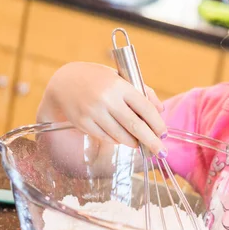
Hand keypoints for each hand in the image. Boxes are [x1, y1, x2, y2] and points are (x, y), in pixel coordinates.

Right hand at [38, 62, 166, 155]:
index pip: (145, 107)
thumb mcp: (121, 77)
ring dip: (133, 142)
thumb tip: (160, 110)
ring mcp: (93, 112)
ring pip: (120, 136)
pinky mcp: (83, 123)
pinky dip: (117, 140)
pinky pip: (106, 138)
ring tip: (138, 143)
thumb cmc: (98, 79)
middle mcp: (107, 99)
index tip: (163, 134)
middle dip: (151, 141)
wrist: (65, 82)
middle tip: (162, 152)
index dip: (157, 123)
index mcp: (119, 85)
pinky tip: (121, 138)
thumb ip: (143, 91)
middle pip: (135, 126)